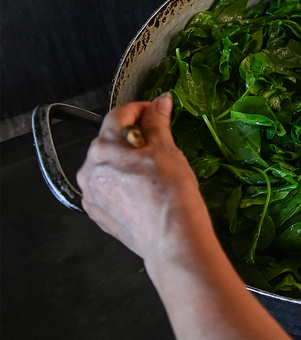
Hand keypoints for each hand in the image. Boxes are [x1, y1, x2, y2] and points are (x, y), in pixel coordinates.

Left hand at [78, 94, 212, 268]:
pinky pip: (108, 189)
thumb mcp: (167, 149)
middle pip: (110, 141)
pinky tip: (143, 191)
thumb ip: (157, 122)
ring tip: (153, 170)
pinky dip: (122, 184)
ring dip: (126, 161)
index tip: (157, 111)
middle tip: (160, 143)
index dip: (141, 109)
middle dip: (133, 137)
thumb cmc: (170, 191)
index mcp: (103, 148)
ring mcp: (91, 194)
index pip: (119, 115)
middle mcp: (89, 169)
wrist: (171, 238)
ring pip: (107, 166)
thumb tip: (160, 100)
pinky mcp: (97, 214)